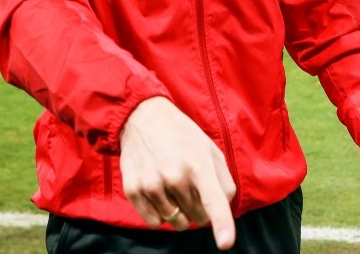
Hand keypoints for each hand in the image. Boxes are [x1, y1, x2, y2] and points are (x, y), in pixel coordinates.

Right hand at [119, 97, 236, 248]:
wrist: (142, 118)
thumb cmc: (182, 135)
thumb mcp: (210, 149)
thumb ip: (224, 180)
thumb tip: (224, 207)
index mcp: (198, 164)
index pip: (213, 199)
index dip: (222, 224)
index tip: (225, 244)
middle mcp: (174, 176)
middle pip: (198, 218)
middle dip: (199, 208)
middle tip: (191, 186)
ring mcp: (152, 185)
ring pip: (176, 223)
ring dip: (180, 213)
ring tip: (174, 188)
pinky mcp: (134, 191)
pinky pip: (154, 223)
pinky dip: (160, 215)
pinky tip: (160, 195)